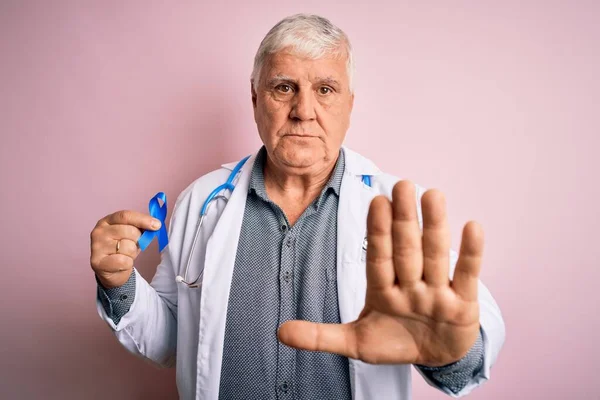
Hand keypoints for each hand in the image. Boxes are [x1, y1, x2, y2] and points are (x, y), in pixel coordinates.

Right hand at [90, 210, 160, 287]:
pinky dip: (127, 263)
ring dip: (132, 253)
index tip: (157, 225)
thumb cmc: (123, 249)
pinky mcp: (97, 262)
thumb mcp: (132, 235)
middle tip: (134, 245)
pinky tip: (121, 264)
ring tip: (126, 255)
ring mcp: (96, 247)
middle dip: (138, 240)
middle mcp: (99, 232)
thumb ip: (141, 227)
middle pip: (129, 231)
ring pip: (128, 247)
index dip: (143, 220)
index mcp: (107, 221)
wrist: (112, 271)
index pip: (125, 216)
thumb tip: (156, 224)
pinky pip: (123, 261)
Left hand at [278, 181, 482, 366]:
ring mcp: (438, 292)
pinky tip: (472, 225)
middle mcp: (411, 285)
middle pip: (406, 249)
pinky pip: (468, 276)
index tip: (376, 202)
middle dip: (403, 220)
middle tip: (402, 184)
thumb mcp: (356, 344)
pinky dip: (471, 254)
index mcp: (383, 290)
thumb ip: (320, 337)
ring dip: (434, 227)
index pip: (378, 258)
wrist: (435, 356)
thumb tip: (279, 332)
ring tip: (432, 194)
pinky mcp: (464, 303)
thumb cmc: (395, 341)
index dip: (377, 231)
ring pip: (435, 255)